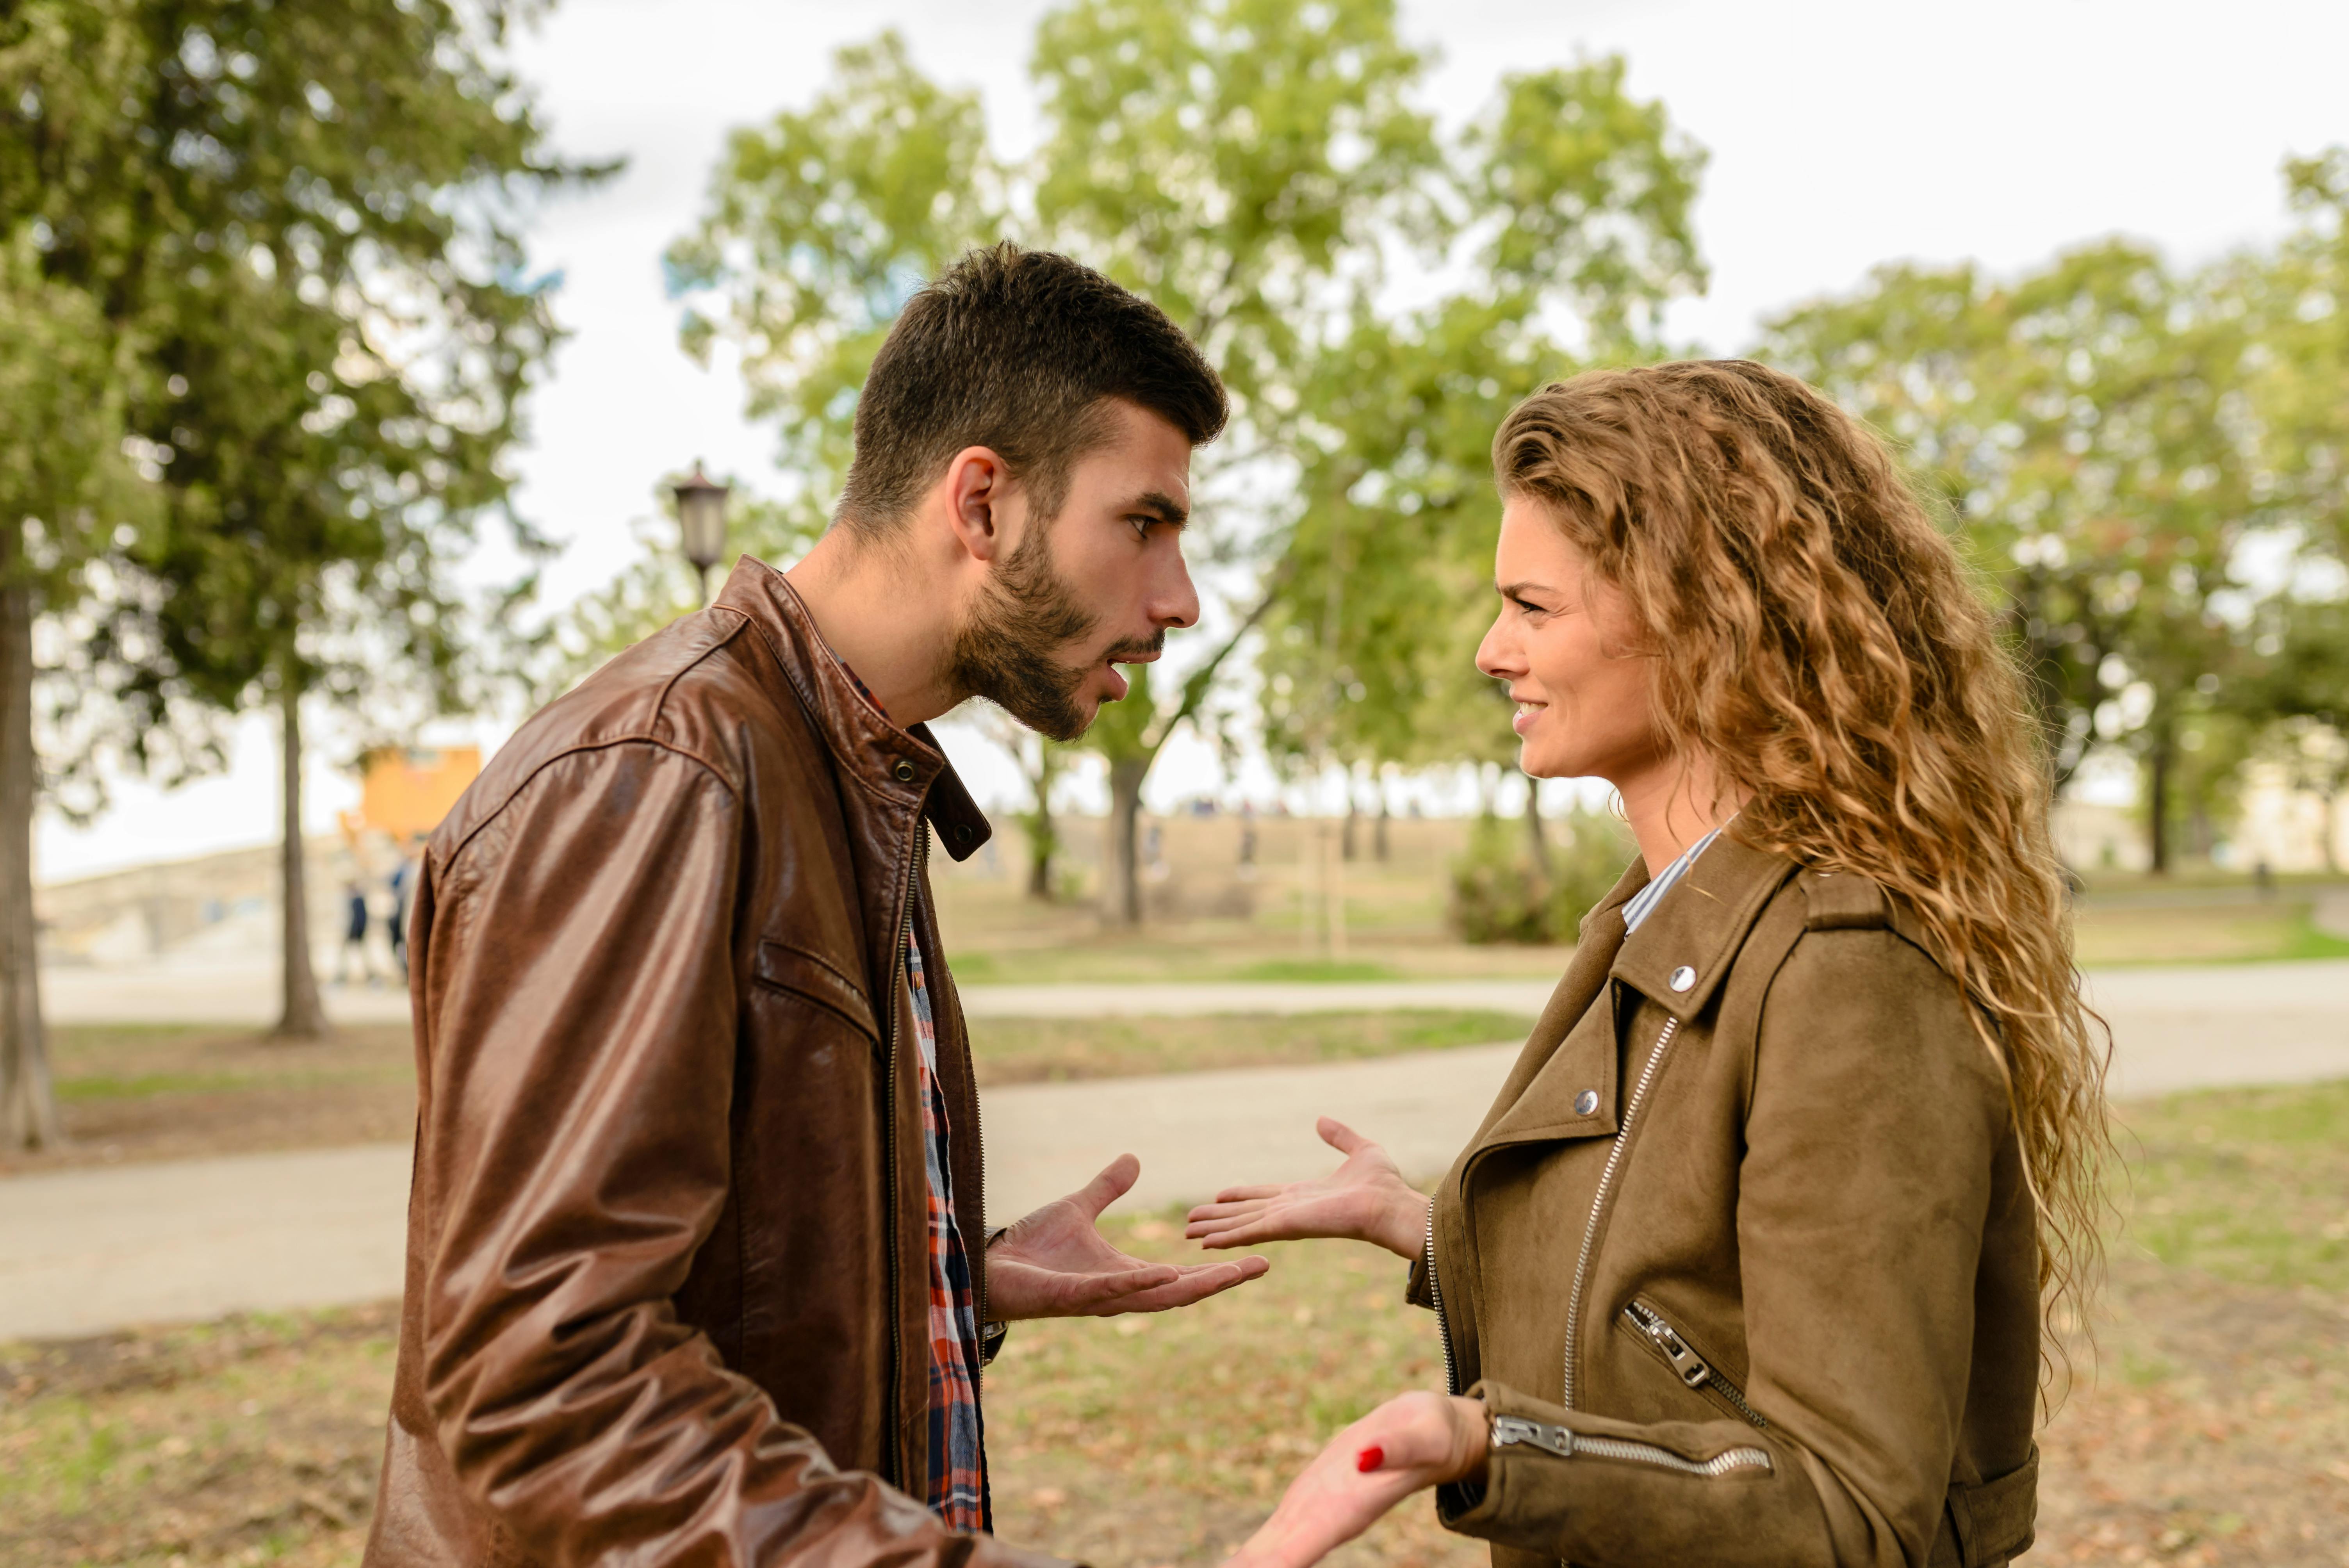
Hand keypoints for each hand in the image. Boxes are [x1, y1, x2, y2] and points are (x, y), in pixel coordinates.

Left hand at [986, 1154, 1269, 1320]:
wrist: (990, 1266)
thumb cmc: (1030, 1247)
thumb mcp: (1078, 1208)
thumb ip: (1108, 1189)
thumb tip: (1134, 1160)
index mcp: (1126, 1274)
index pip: (1182, 1274)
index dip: (1218, 1267)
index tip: (1256, 1256)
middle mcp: (1121, 1292)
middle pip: (1182, 1290)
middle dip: (1221, 1280)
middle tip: (1261, 1265)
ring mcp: (1099, 1297)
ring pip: (1157, 1296)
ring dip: (1194, 1285)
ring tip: (1230, 1274)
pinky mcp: (1074, 1296)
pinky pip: (1113, 1291)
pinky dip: (1139, 1283)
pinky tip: (1165, 1272)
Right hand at [1185, 1117, 1427, 1260]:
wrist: (1390, 1206)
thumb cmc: (1383, 1185)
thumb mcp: (1362, 1150)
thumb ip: (1340, 1137)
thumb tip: (1321, 1120)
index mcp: (1304, 1194)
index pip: (1264, 1196)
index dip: (1241, 1196)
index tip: (1220, 1195)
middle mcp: (1290, 1210)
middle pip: (1245, 1213)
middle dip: (1219, 1217)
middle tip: (1192, 1221)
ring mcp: (1286, 1220)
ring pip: (1241, 1224)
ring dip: (1214, 1229)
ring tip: (1189, 1232)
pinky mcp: (1285, 1227)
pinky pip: (1249, 1232)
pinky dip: (1226, 1237)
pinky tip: (1205, 1243)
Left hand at [1226, 1392, 1489, 1567]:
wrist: (1430, 1433)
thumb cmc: (1433, 1435)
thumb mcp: (1424, 1435)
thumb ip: (1398, 1448)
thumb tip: (1366, 1457)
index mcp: (1349, 1508)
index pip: (1299, 1546)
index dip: (1271, 1564)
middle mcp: (1328, 1518)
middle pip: (1277, 1558)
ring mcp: (1315, 1511)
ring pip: (1271, 1550)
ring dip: (1246, 1565)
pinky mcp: (1309, 1496)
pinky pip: (1275, 1533)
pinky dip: (1252, 1555)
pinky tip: (1235, 1567)